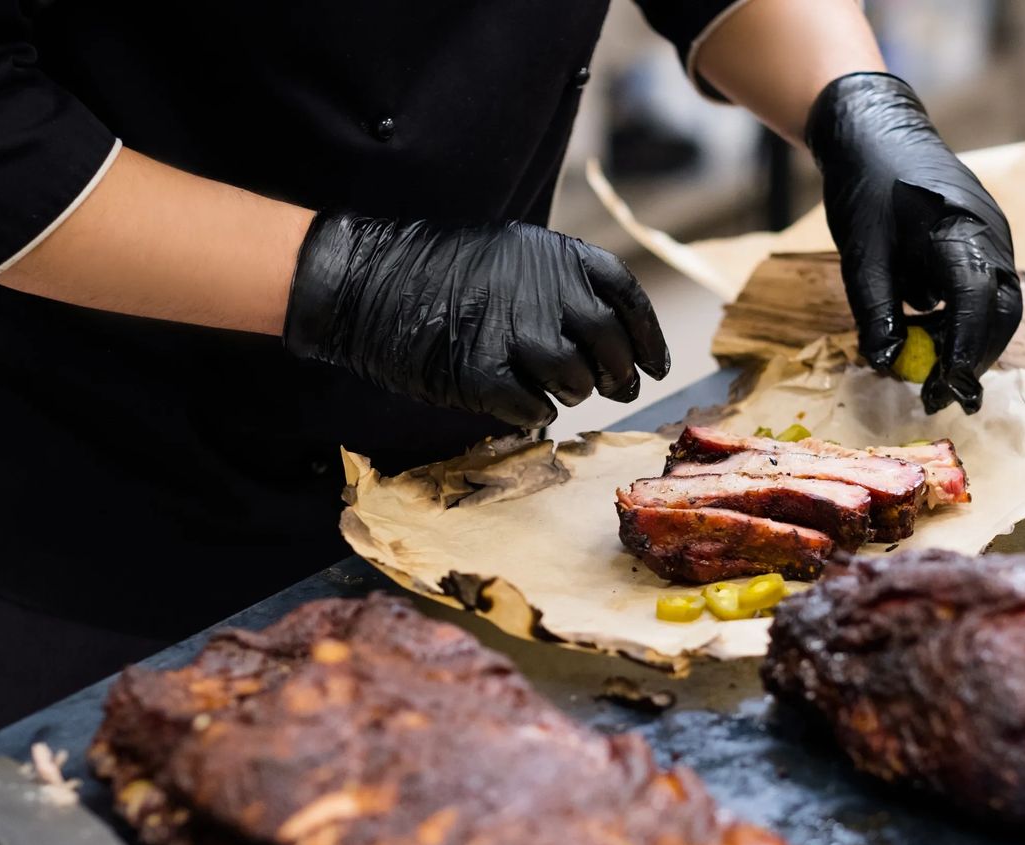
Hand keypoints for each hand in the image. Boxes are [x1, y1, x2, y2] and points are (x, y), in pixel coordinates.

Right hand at [283, 213, 668, 427]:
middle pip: (609, 344)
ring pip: (575, 380)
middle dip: (619, 374)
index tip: (656, 365)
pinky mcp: (483, 373)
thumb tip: (612, 336)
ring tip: (557, 388)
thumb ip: (562, 284)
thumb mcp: (514, 254)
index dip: (649, 337)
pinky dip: (537, 410)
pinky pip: (535, 407)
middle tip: (617, 388)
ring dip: (575, 392)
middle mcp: (544, 291)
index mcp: (556, 256)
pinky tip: (523, 400)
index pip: (625, 298)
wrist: (369, 281)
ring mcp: (513, 333)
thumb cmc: (442, 273)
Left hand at [807, 73, 1021, 413]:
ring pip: (995, 306)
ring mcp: (993, 238)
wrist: (874, 133)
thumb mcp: (861, 257)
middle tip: (938, 397)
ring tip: (930, 375)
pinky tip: (930, 337)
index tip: (944, 391)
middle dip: (975, 360)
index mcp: (963, 233)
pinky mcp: (983, 243)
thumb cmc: (866, 190)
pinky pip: (984, 291)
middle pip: (1001, 314)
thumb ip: (876, 313)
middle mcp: (992, 237)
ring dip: (969, 343)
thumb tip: (889, 364)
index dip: (965, 354)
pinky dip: (962, 321)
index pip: (978, 305)